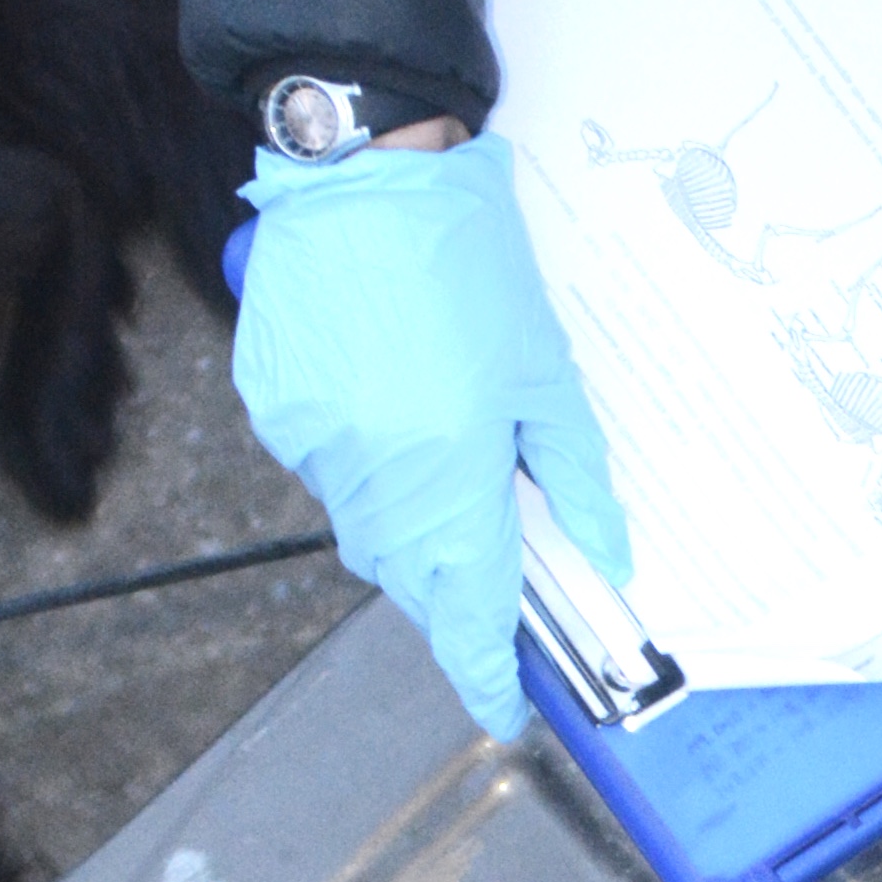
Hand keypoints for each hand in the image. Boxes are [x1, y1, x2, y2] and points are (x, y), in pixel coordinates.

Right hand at [231, 131, 626, 741]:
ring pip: (364, 528)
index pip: (467, 609)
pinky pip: (324, 470)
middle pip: (411, 578)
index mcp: (449, 472)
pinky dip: (362, 466)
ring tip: (443, 463)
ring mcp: (312, 441)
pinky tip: (389, 410)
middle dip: (452, 594)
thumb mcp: (548, 374)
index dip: (483, 671)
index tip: (502, 709)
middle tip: (493, 583)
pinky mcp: (274, 406)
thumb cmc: (469, 264)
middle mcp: (371, 473)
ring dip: (407, 526)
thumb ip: (576, 478)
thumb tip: (607, 555)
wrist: (365, 173)